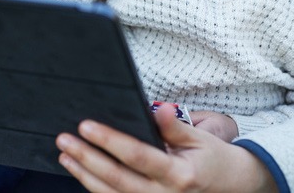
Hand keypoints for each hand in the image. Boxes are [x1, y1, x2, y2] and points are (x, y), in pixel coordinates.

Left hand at [55, 104, 277, 192]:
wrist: (230, 187)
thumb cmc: (211, 158)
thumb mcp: (200, 139)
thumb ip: (175, 127)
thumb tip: (160, 109)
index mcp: (179, 175)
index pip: (137, 156)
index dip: (109, 140)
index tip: (86, 125)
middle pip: (117, 178)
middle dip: (87, 158)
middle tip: (64, 139)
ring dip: (84, 175)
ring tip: (65, 155)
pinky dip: (96, 188)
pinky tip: (80, 172)